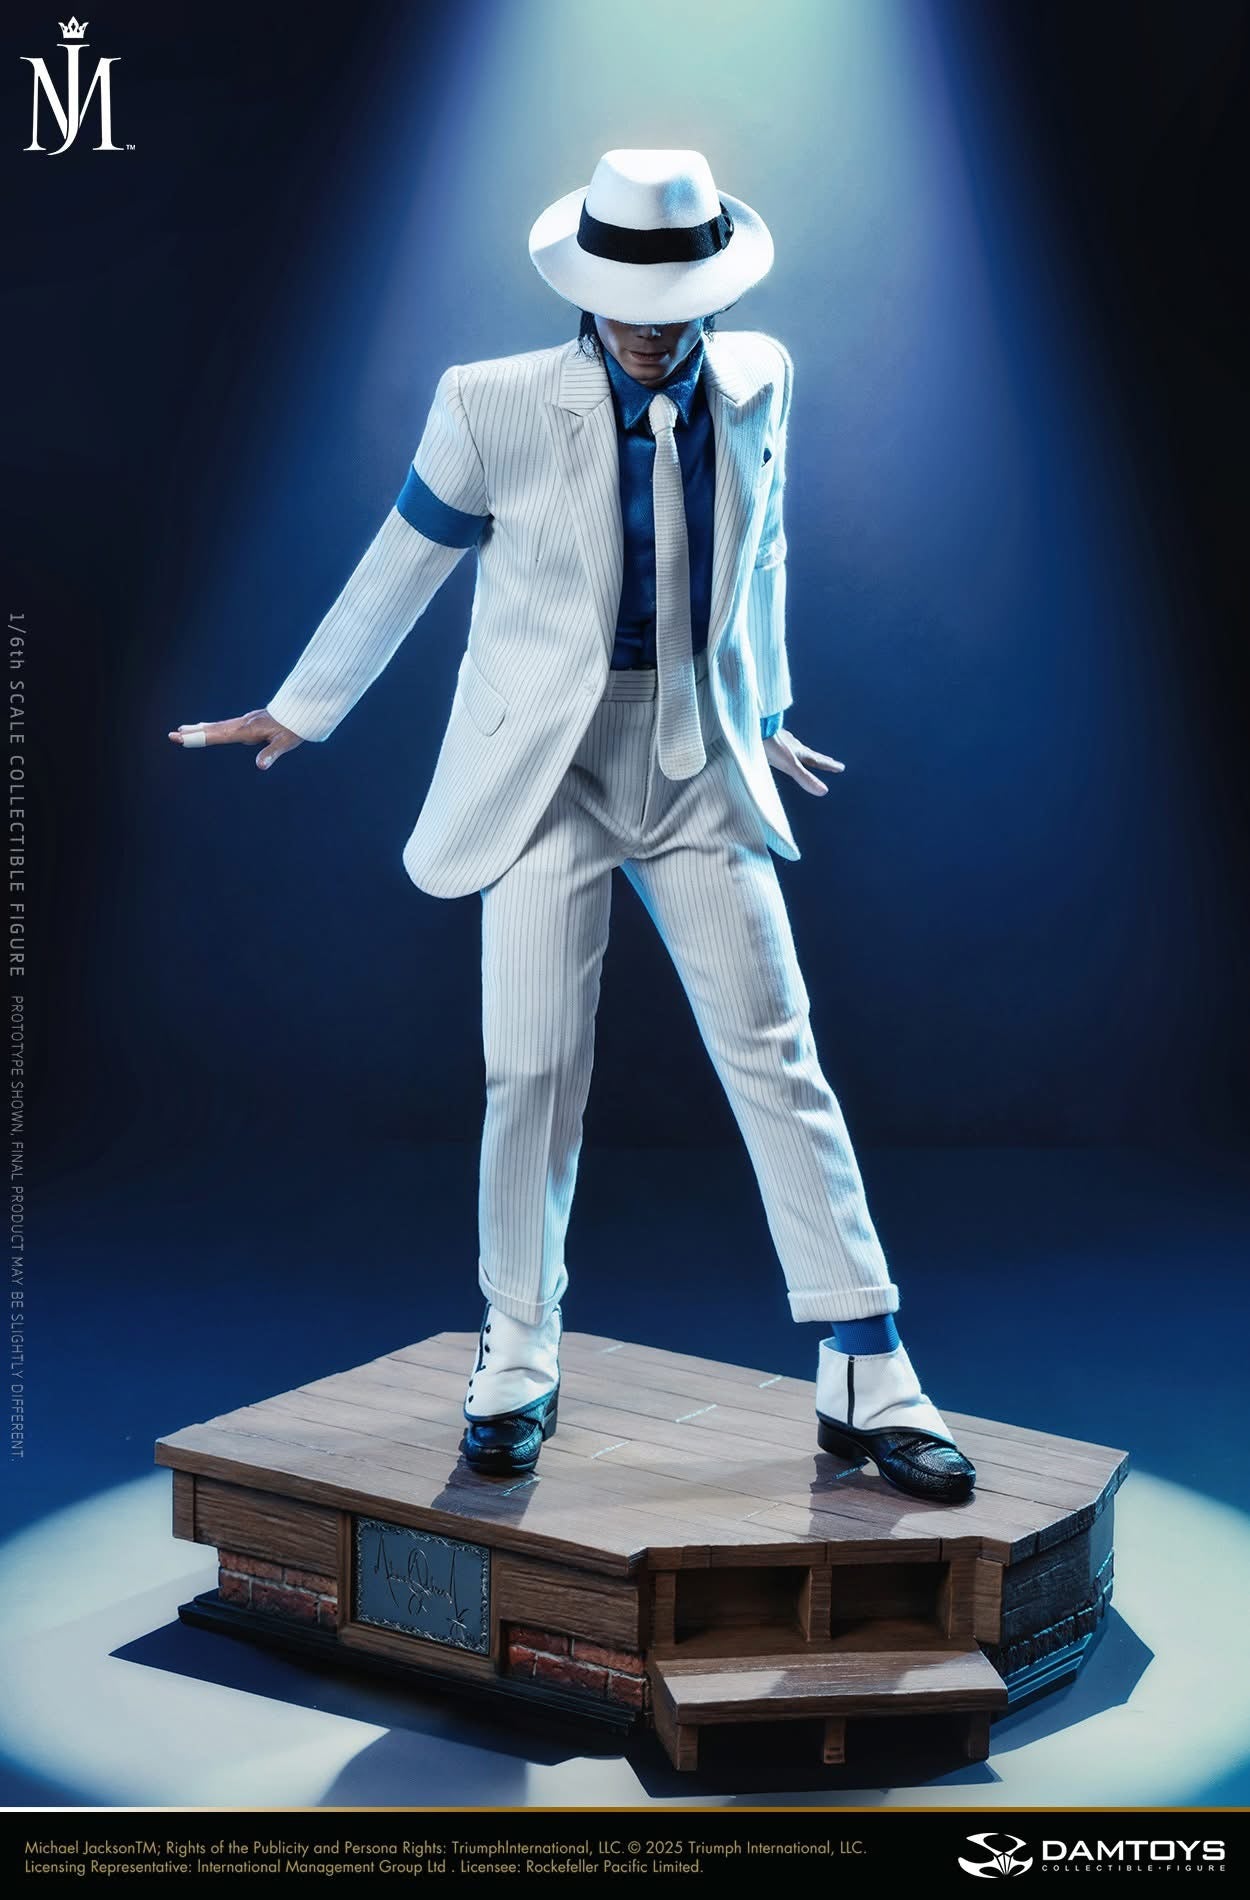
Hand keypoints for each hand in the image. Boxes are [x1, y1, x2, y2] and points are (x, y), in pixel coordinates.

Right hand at [167, 709, 303, 770]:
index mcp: (247, 730)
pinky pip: (226, 725)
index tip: (182, 737)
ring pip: (218, 726)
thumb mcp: (285, 743)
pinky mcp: (249, 722)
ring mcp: (245, 721)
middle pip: (213, 729)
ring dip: (200, 728)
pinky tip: (208, 727)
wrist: (302, 710)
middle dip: (193, 733)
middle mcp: (243, 724)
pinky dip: (213, 727)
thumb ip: (272, 754)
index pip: (218, 735)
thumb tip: (260, 766)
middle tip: (172, 734)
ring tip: (183, 729)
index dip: (199, 737)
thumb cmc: (294, 728)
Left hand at [763, 728, 844, 795]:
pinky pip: (781, 743)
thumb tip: (823, 791)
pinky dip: (786, 747)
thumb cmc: (771, 746)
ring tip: (806, 754)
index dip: (829, 765)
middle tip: (831, 761)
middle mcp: (793, 746)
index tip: (841, 767)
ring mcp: (781, 740)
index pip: (818, 761)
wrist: (755, 726)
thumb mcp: (790, 765)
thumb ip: (805, 778)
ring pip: (796, 748)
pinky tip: (780, 746)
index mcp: (799, 753)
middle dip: (820, 759)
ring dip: (804, 752)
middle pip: (810, 754)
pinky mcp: (769, 737)